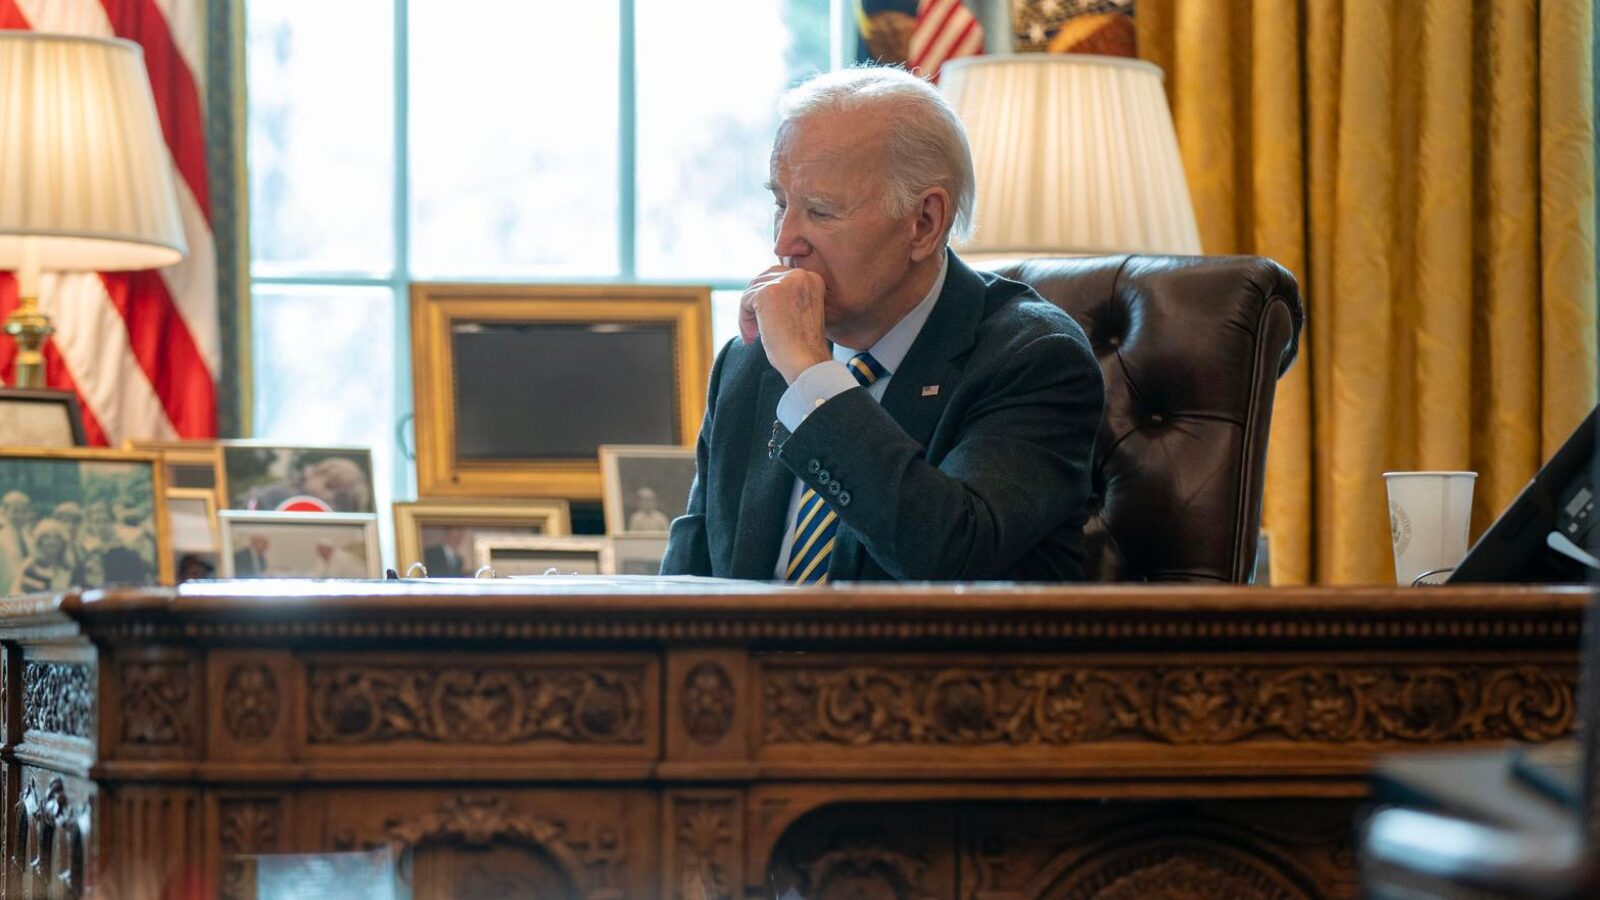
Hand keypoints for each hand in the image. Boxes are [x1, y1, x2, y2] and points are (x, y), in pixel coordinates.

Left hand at [739, 263, 829, 383]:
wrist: (807, 362)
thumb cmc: (803, 346)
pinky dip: (744, 320)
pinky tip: (751, 337)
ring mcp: (785, 282)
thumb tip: (758, 290)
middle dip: (755, 303)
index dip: (767, 299)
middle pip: (763, 279)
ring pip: (752, 290)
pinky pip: (745, 300)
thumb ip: (787, 296)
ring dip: (748, 314)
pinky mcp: (767, 292)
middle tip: (754, 328)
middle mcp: (801, 274)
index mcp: (812, 278)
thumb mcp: (800, 311)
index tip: (766, 321)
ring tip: (753, 335)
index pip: (779, 277)